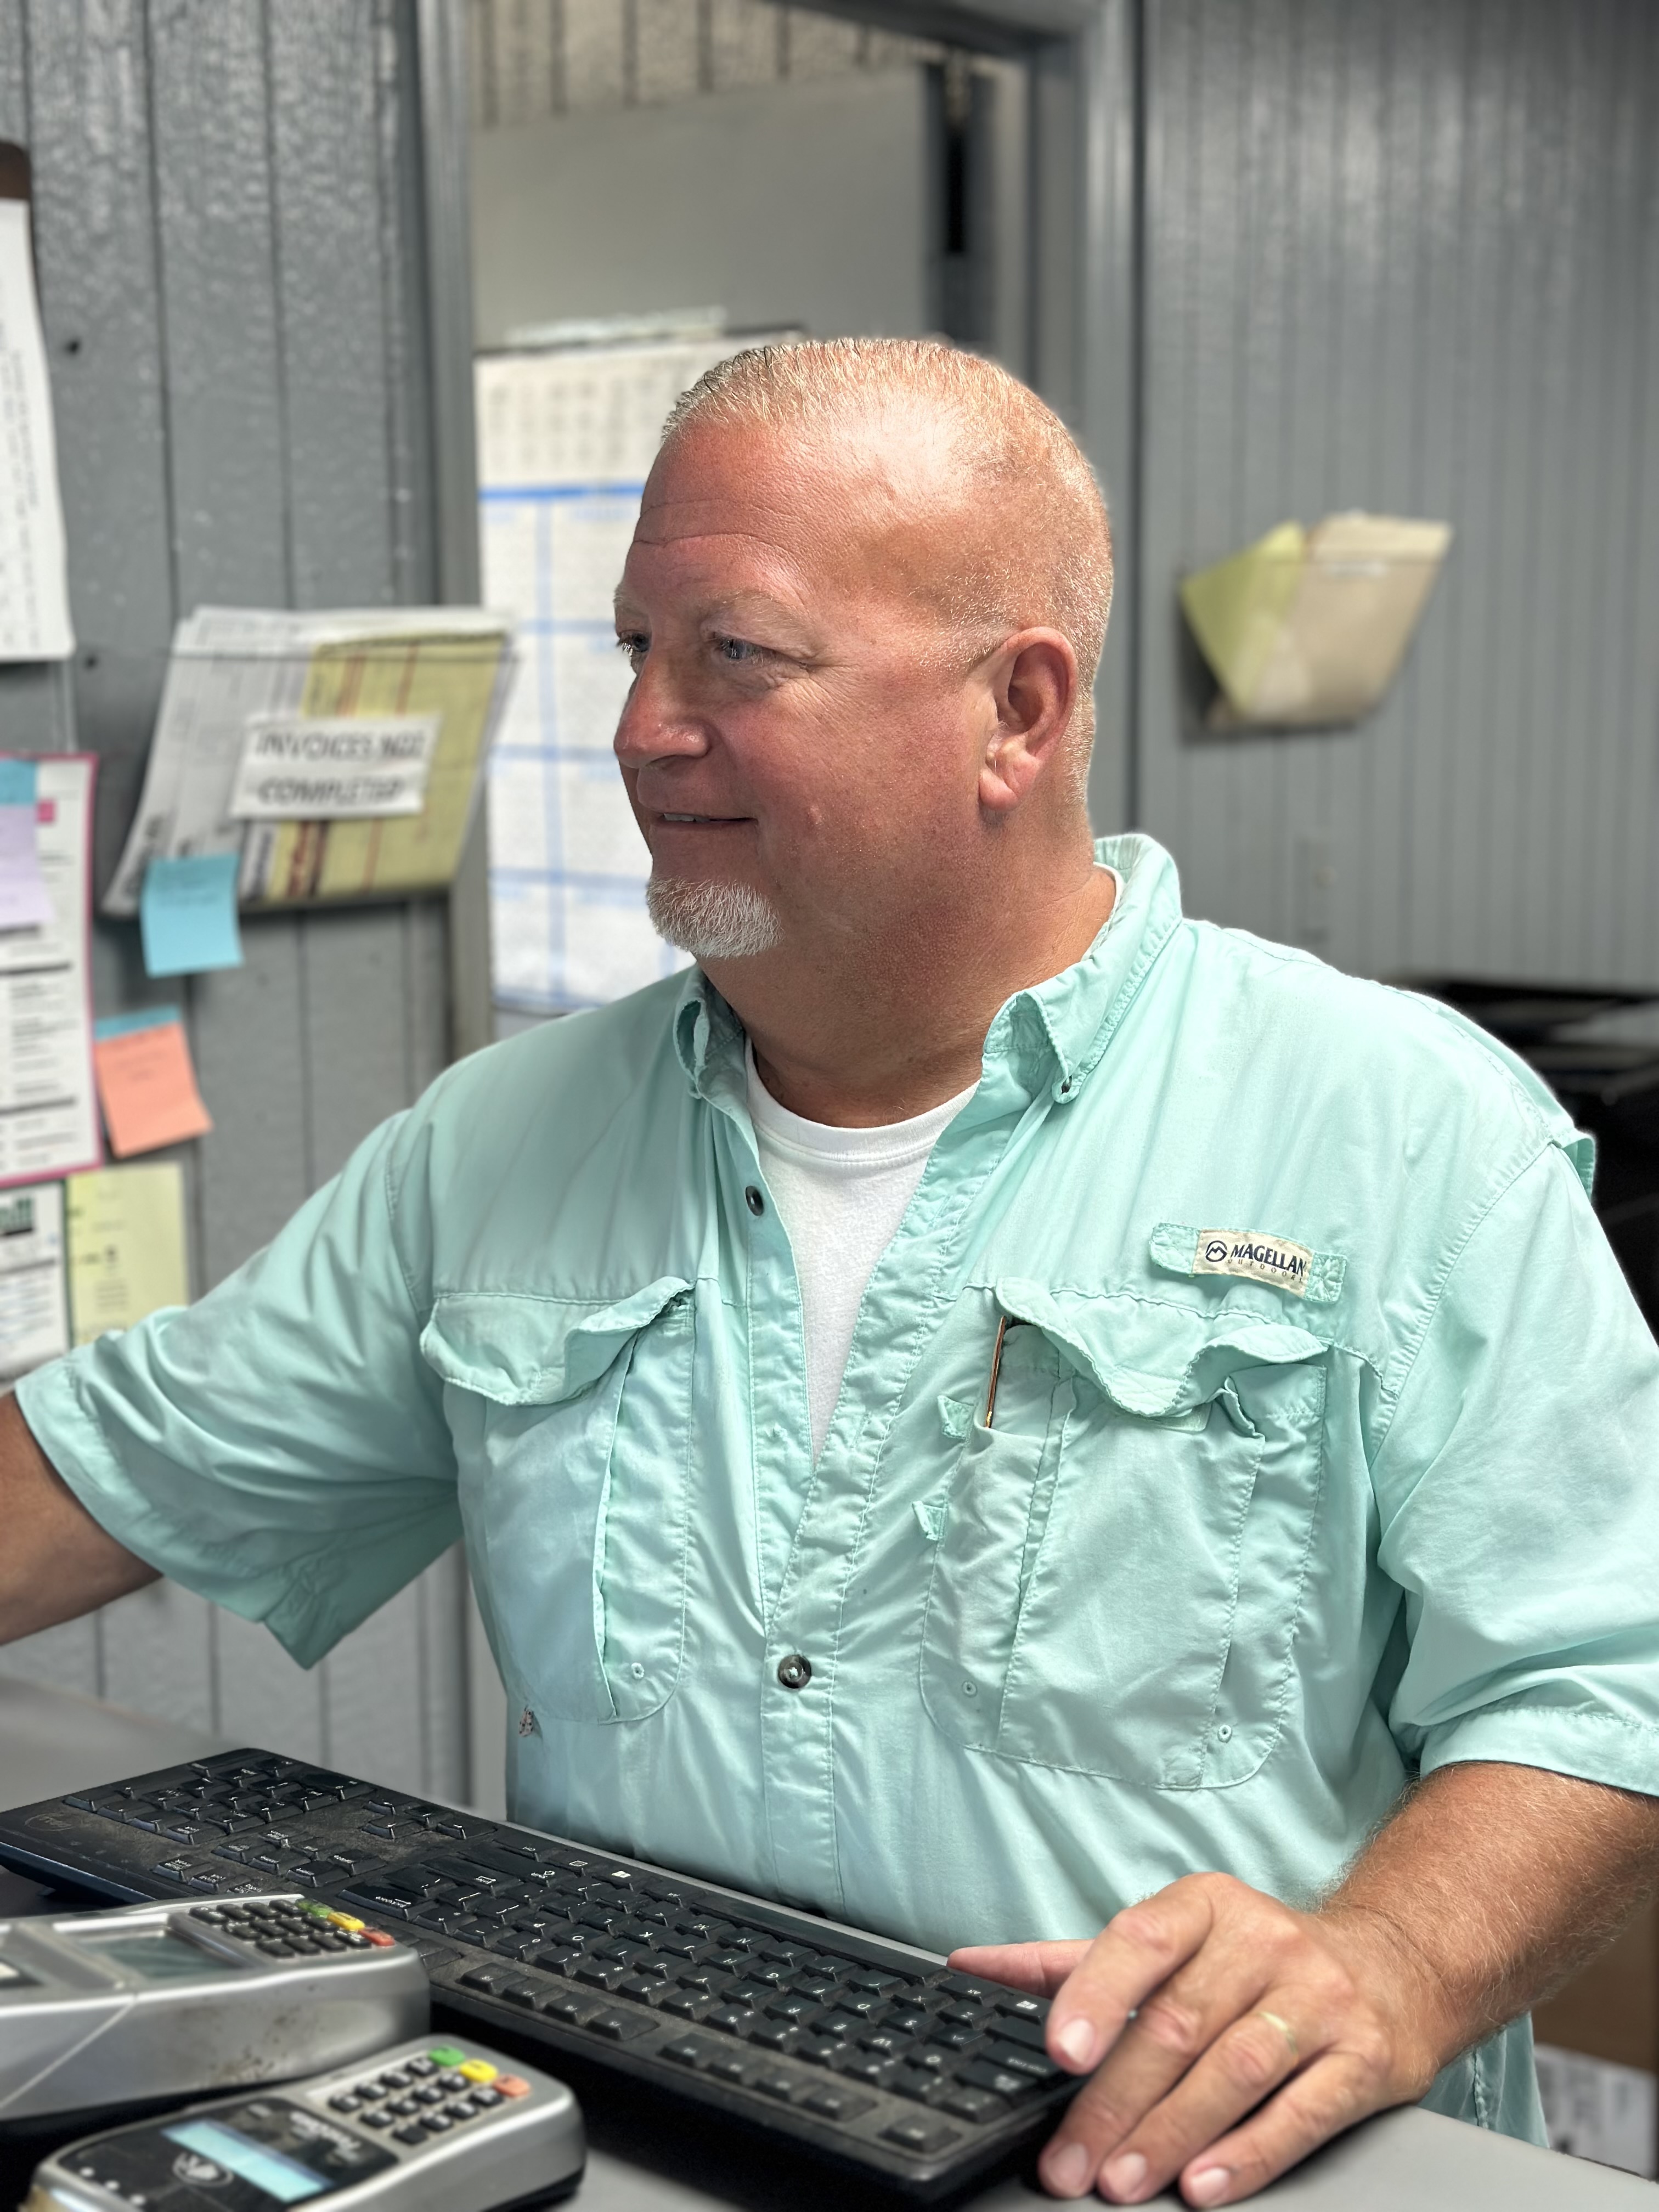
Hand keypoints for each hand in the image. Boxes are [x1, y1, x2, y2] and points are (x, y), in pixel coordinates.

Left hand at [949, 1873, 1449, 2205]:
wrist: (1393, 1964)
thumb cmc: (1256, 1958)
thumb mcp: (1174, 1939)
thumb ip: (1075, 1961)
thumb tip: (973, 1965)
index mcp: (1206, 1906)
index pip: (1142, 1942)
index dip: (1096, 1995)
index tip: (1060, 2050)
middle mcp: (1263, 1942)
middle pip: (1177, 2026)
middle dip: (1115, 2102)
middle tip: (1070, 2161)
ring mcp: (1318, 1997)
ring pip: (1233, 2071)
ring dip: (1171, 2133)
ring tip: (1122, 2181)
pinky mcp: (1365, 2055)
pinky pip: (1302, 2110)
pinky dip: (1249, 2152)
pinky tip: (1205, 2183)